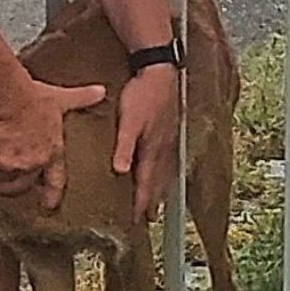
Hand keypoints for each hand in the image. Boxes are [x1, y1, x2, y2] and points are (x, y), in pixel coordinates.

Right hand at [0, 80, 105, 209]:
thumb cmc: (36, 98)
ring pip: (5, 182)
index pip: (56, 179)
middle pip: (25, 185)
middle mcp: (36, 162)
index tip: (49, 206)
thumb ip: (81, 98)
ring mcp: (17, 165)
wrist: (11, 98)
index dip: (54, 194)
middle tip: (8, 191)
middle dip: (17, 189)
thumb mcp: (61, 99)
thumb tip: (102, 91)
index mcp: (53, 151)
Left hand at [112, 65, 179, 222]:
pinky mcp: (168, 129)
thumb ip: (125, 147)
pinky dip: (164, 172)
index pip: (146, 184)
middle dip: (153, 201)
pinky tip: (161, 169)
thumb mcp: (129, 121)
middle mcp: (164, 148)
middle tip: (148, 219)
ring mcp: (168, 138)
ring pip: (165, 171)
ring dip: (160, 189)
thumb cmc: (143, 94)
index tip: (135, 220)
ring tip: (157, 202)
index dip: (140, 203)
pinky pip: (167, 159)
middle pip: (159, 182)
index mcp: (153, 149)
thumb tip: (121, 172)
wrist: (158, 70)